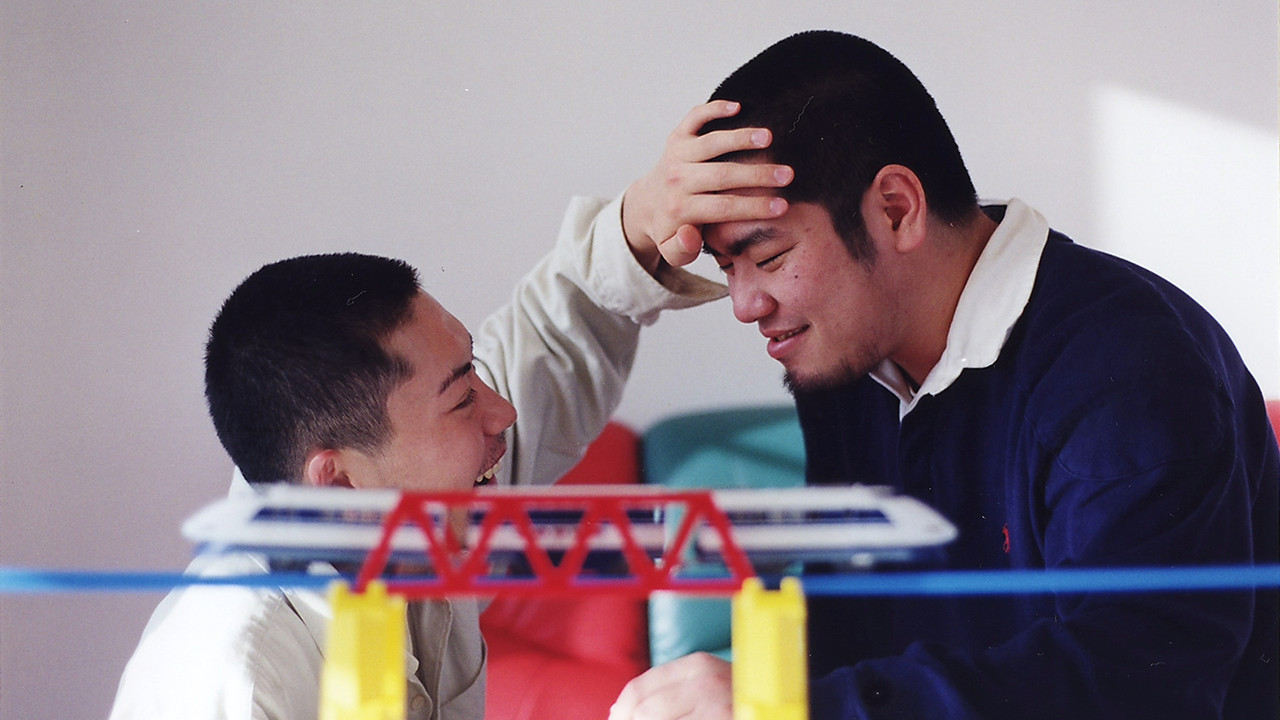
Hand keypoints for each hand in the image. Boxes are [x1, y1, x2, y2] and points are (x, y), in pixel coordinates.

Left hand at [608, 652, 732, 719]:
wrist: (791, 718)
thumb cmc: (737, 703)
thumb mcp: (707, 686)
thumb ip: (668, 692)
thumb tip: (617, 712)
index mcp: (696, 665)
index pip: (638, 688)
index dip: (620, 712)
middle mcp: (705, 681)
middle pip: (643, 712)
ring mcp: (716, 706)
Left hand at [623, 101, 792, 272]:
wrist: (648, 203)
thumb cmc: (672, 228)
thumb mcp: (673, 251)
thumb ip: (682, 249)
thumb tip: (690, 232)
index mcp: (680, 209)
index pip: (723, 208)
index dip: (754, 207)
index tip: (783, 206)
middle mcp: (677, 179)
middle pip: (722, 175)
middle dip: (757, 174)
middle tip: (789, 174)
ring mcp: (677, 154)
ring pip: (711, 143)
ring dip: (741, 138)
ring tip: (769, 138)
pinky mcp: (678, 136)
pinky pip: (695, 118)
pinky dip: (714, 109)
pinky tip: (739, 106)